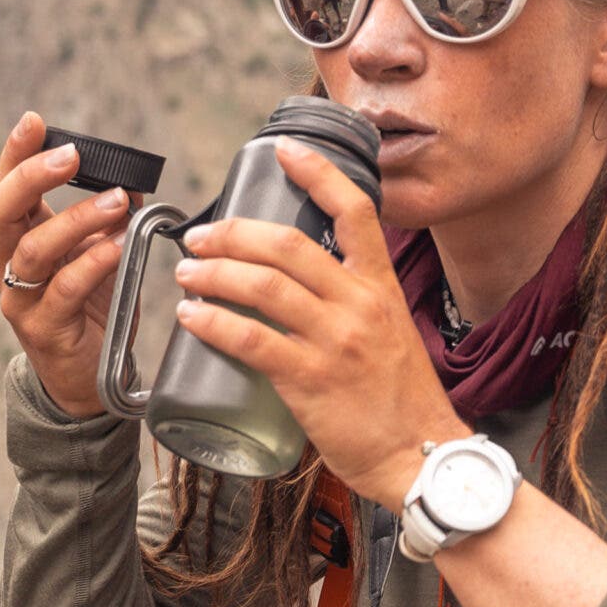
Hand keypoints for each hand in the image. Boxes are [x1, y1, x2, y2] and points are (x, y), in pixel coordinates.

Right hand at [0, 111, 134, 416]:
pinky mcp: (43, 329)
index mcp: (19, 238)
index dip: (16, 153)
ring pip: (32, 250)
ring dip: (75, 220)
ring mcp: (20, 299)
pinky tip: (117, 246)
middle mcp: (8, 265)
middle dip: (31, 177)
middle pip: (0, 212)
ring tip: (116, 202)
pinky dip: (91, 263)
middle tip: (70, 154)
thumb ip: (109, 218)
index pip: (7, 187)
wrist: (90, 380)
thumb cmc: (92, 308)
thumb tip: (131, 180)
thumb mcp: (100, 253)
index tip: (35, 120)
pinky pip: (63, 290)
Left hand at [170, 140, 467, 507]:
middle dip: (234, 233)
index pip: (355, 211)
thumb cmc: (401, 399)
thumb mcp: (390, 331)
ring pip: (264, 287)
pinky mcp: (311, 381)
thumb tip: (302, 285)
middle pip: (290, 244)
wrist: (420, 455)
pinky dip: (214, 323)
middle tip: (200, 237)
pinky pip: (252, 341)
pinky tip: (191, 317)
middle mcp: (360, 305)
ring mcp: (336, 342)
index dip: (318, 174)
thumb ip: (353, 304)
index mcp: (381, 287)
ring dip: (215, 273)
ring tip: (187, 274)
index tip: (284, 151)